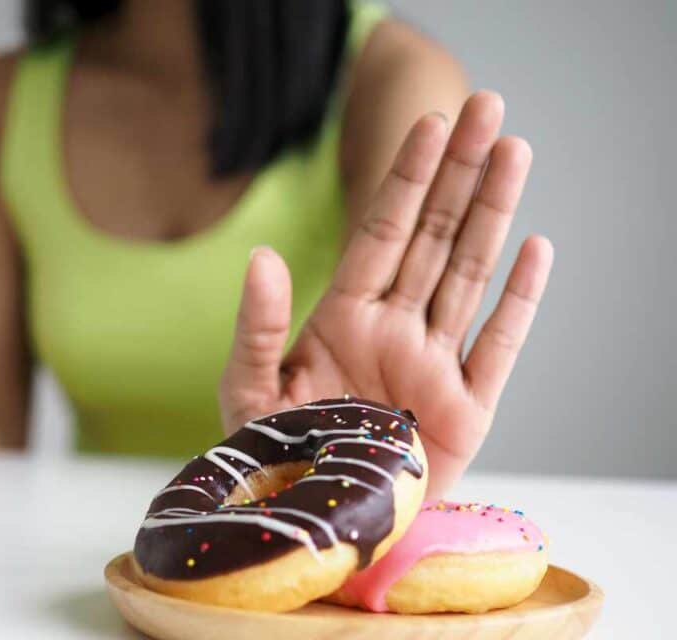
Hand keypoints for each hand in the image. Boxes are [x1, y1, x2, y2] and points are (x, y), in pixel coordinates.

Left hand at [219, 92, 553, 497]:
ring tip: (514, 152)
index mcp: (343, 317)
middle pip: (433, 237)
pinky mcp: (466, 411)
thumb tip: (262, 256)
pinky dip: (519, 301)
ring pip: (469, 274)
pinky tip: (536, 249)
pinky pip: (499, 347)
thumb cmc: (273, 459)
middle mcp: (394, 329)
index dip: (406, 178)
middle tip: (488, 108)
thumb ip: (257, 326)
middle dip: (459, 173)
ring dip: (493, 214)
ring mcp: (433, 365)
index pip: (381, 232)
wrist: (310, 523)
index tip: (429, 124)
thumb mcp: (248, 390)